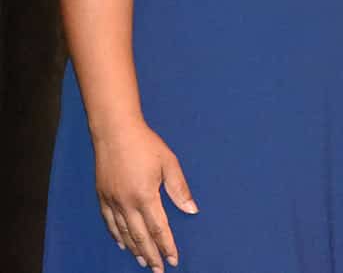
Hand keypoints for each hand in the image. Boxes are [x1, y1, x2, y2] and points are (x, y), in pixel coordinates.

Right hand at [92, 120, 197, 270]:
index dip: (167, 246)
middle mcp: (126, 203)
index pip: (159, 229)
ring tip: (143, 262)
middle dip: (151, 255)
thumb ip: (179, 189)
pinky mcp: (102, 197)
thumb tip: (192, 210)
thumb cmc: (146, 144)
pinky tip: (123, 243)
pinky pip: (110, 223)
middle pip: (141, 237)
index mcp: (145, 196)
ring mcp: (112, 202)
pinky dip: (118, 236)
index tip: (174, 260)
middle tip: (158, 270)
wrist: (115, 131)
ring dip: (135, 249)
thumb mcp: (169, 162)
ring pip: (124, 233)